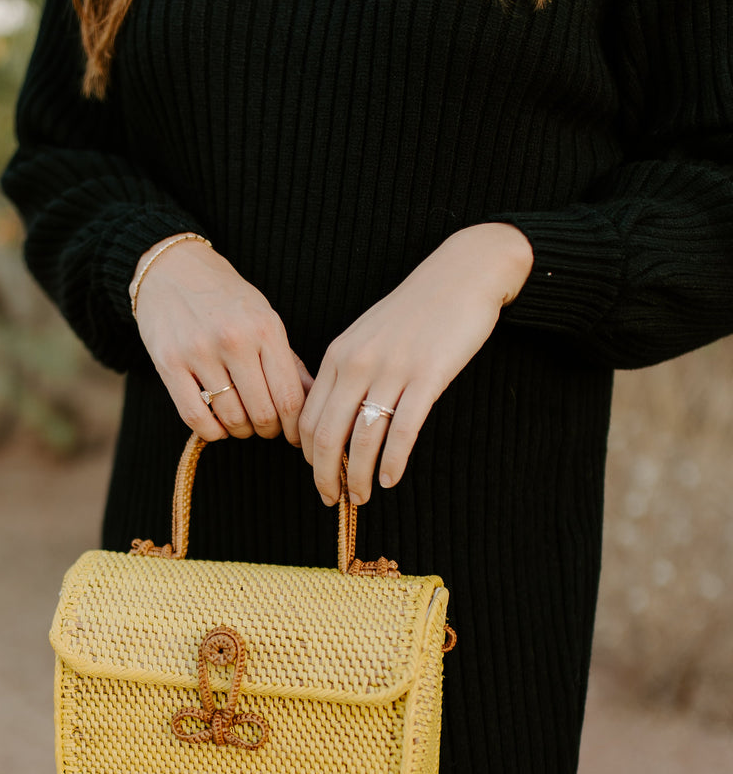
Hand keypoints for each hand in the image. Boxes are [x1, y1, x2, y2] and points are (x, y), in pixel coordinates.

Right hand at [130, 237, 313, 444]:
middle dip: (268, 430)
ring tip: (241, 423)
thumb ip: (288, 360)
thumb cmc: (224, 297)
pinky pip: (195, 417)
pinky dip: (211, 431)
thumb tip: (314, 400)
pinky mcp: (168, 363)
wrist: (172, 268)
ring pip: (231, 418)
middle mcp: (234, 339)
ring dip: (240, 430)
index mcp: (265, 328)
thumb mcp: (264, 317)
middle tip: (266, 427)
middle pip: (263, 413)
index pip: (289, 396)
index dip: (296, 426)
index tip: (294, 436)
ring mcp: (199, 352)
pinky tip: (216, 425)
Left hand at [298, 223, 533, 502]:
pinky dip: (392, 463)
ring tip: (362, 497)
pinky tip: (390, 479)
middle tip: (333, 499)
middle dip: (326, 476)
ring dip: (359, 477)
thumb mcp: (369, 335)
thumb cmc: (417, 310)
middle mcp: (358, 364)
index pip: (309, 418)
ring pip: (363, 440)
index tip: (320, 477)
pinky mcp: (428, 376)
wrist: (463, 274)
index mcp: (339, 355)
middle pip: (328, 436)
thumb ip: (349, 372)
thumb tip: (338, 421)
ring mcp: (393, 370)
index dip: (310, 457)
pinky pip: (402, 432)